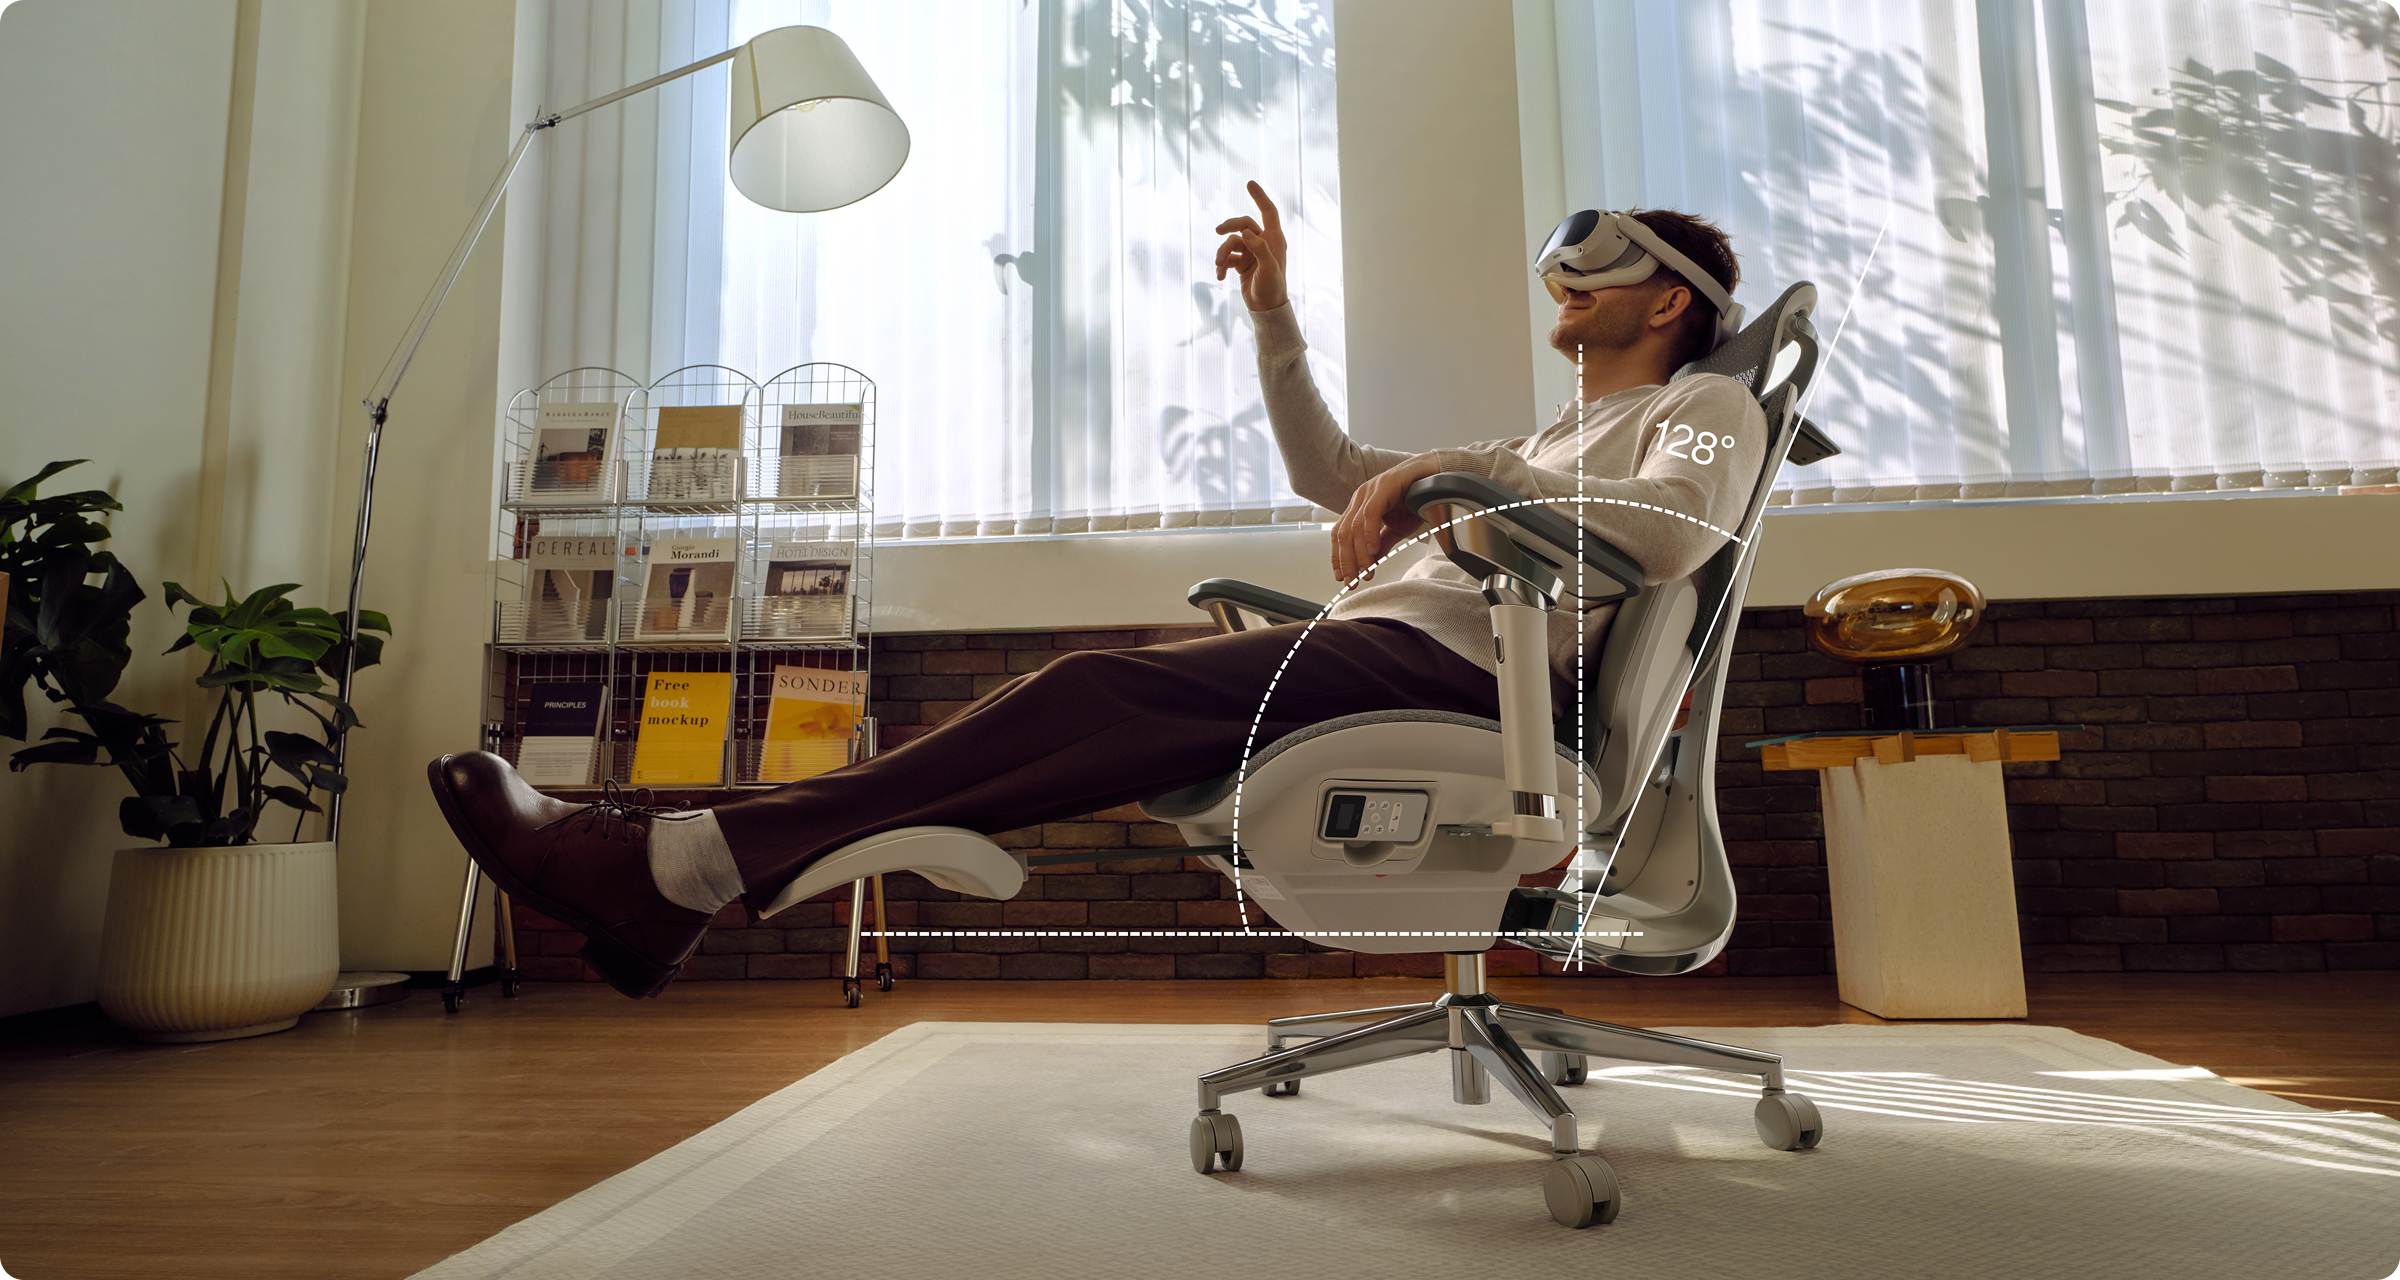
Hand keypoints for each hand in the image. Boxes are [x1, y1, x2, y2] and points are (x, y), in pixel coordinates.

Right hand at [1213, 180, 1288, 311]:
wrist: (1266, 309)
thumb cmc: (1272, 288)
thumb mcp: (1269, 269)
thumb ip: (1260, 249)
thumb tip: (1246, 232)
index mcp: (1274, 240)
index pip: (1268, 212)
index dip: (1260, 197)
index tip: (1249, 183)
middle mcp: (1263, 243)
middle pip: (1243, 224)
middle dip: (1229, 227)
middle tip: (1218, 231)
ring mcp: (1251, 253)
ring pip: (1231, 242)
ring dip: (1222, 253)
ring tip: (1219, 266)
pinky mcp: (1242, 264)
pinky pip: (1227, 257)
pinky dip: (1221, 265)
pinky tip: (1219, 277)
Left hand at [1330, 453, 1450, 586]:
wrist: (1436, 476)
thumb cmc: (1416, 498)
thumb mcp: (1397, 528)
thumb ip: (1382, 544)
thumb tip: (1371, 563)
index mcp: (1359, 506)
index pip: (1340, 535)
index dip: (1338, 557)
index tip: (1343, 578)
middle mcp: (1360, 497)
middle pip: (1343, 534)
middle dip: (1346, 561)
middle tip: (1353, 581)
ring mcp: (1370, 490)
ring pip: (1355, 527)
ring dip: (1359, 553)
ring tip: (1367, 571)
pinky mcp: (1384, 486)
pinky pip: (1371, 513)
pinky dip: (1370, 534)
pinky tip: (1373, 550)